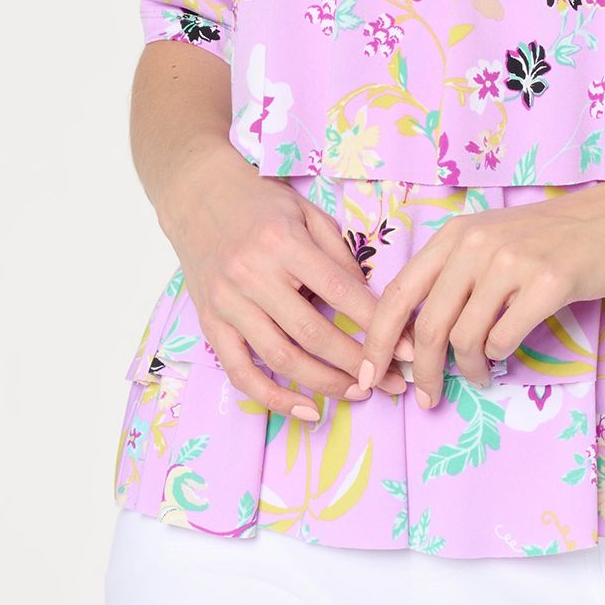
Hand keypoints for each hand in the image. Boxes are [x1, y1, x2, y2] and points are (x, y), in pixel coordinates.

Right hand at [157, 143, 410, 420]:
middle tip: (390, 381)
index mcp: (283, 243)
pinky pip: (241, 372)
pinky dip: (274, 398)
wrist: (197, 195)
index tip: (406, 346)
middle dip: (357, 363)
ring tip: (358, 392)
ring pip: (280, 358)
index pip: (339, 291)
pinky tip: (307, 410)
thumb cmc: (260, 202)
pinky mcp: (210, 324)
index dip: (377, 323)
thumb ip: (337, 254)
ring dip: (324, 384)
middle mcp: (253, 276)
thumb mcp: (307, 212)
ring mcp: (228, 303)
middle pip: (312, 333)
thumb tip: (367, 300)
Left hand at [351, 187, 604, 408]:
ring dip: (469, 369)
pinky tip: (509, 353)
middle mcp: (477, 244)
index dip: (377, 341)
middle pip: (429, 325)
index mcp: (456, 235)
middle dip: (422, 372)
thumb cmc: (553, 237)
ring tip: (482, 375)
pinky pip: (506, 338)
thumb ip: (454, 277)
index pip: (398, 293)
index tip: (369, 377)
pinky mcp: (549, 282)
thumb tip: (414, 338)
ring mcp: (513, 262)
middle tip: (427, 397)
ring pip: (466, 338)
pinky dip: (502, 355)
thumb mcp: (492, 241)